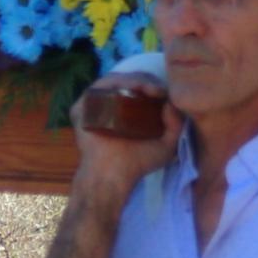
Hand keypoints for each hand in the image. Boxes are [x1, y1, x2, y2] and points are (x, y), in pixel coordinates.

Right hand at [70, 78, 179, 200]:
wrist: (113, 176)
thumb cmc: (137, 163)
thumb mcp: (166, 145)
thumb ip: (176, 125)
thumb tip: (171, 102)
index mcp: (128, 109)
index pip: (140, 88)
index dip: (153, 85)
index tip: (164, 93)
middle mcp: (110, 104)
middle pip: (127, 81)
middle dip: (144, 80)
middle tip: (157, 90)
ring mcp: (94, 105)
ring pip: (112, 82)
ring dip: (131, 80)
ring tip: (146, 89)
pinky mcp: (81, 108)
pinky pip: (95, 90)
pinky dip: (110, 85)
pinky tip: (126, 90)